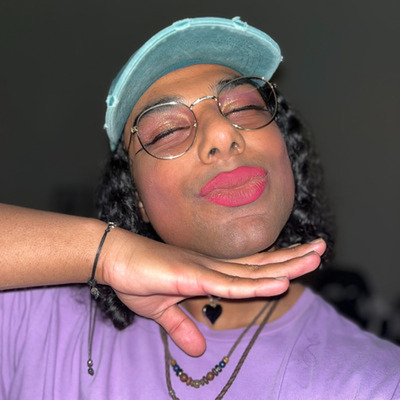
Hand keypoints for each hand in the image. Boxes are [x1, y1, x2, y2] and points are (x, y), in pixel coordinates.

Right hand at [100, 229, 325, 355]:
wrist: (116, 260)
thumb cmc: (138, 278)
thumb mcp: (162, 312)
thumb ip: (182, 327)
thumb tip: (197, 350)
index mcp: (209, 273)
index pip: (250, 268)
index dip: (275, 264)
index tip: (299, 260)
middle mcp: (212, 267)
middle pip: (259, 264)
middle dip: (292, 259)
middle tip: (321, 250)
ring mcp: (204, 270)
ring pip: (251, 271)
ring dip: (284, 266)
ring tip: (314, 258)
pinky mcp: (191, 276)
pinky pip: (227, 284)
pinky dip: (254, 284)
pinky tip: (277, 282)